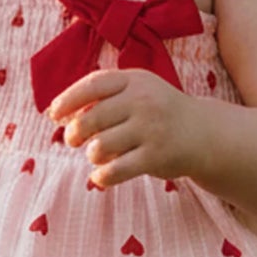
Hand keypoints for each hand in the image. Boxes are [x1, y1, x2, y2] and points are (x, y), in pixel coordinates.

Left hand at [48, 69, 202, 190]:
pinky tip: (100, 177)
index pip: (92, 85)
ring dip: (92, 155)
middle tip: (73, 140)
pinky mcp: (157, 156)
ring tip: (97, 155)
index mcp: (134, 79)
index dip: (67, 100)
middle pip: (91, 118)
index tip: (53, 114)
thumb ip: (103, 95)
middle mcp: (143, 101)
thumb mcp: (137, 90)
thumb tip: (57, 111)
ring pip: (100, 146)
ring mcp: (151, 129)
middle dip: (75, 133)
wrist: (203, 133)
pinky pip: (116, 170)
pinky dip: (102, 176)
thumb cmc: (158, 111)